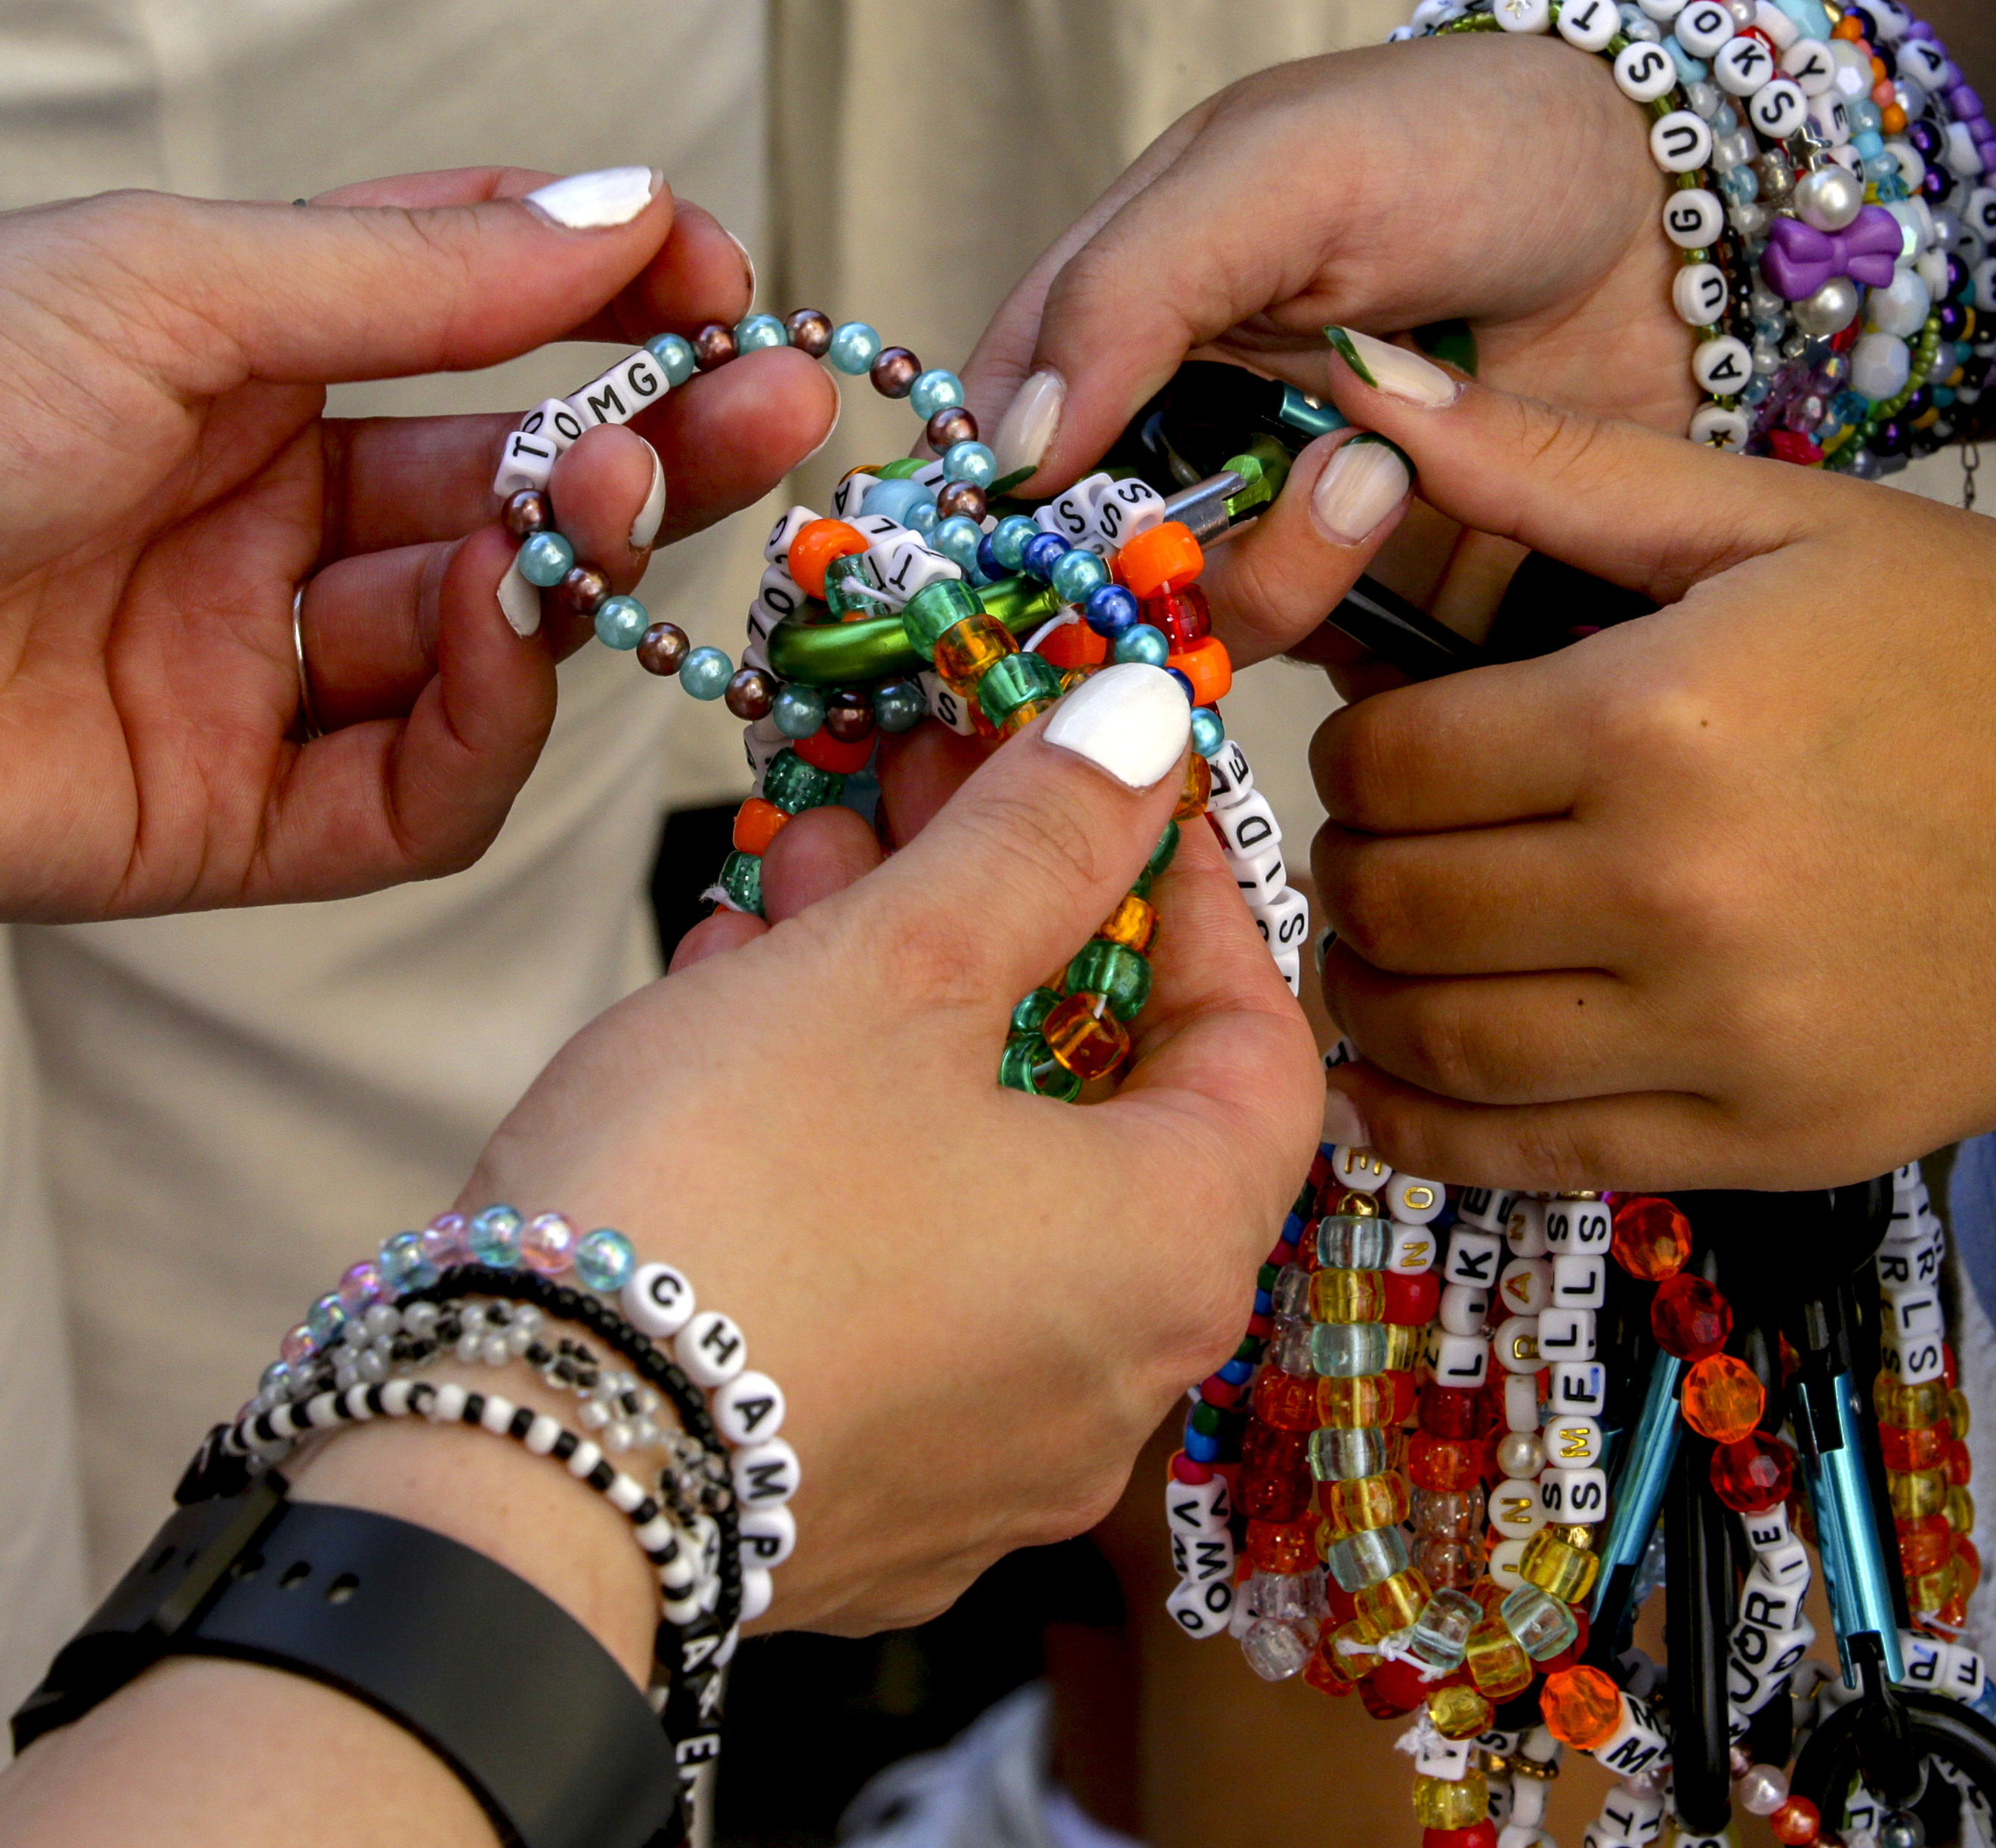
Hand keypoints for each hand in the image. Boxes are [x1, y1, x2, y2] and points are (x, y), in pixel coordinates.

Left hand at [0, 167, 834, 921]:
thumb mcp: (172, 289)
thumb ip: (419, 272)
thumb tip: (626, 212)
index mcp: (235, 368)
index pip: (473, 328)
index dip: (605, 303)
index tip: (714, 282)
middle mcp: (260, 520)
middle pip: (515, 493)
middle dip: (651, 445)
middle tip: (773, 403)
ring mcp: (253, 673)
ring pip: (490, 640)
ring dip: (571, 569)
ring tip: (599, 500)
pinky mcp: (235, 823)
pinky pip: (417, 792)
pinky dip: (487, 722)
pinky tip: (501, 632)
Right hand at [473, 665, 1321, 1632]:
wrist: (506, 1469)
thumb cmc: (725, 1208)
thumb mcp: (897, 966)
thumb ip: (1040, 837)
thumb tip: (1146, 728)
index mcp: (1174, 1258)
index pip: (1263, 1051)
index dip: (1196, 905)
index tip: (1118, 802)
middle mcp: (1115, 1380)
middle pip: (1105, 1105)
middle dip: (1009, 927)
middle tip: (921, 802)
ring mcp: (988, 1454)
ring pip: (984, 1183)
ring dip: (906, 1015)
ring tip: (799, 881)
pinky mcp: (861, 1492)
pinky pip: (892, 1277)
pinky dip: (844, 1147)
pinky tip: (740, 1027)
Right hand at [953, 35, 1693, 671]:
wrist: (1672, 209)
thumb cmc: (1472, 143)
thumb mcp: (1281, 170)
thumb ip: (1133, 291)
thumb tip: (1014, 449)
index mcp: (1130, 320)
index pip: (1009, 444)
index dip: (1012, 511)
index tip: (1058, 544)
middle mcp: (1194, 436)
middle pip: (1106, 567)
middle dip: (1173, 559)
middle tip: (1313, 472)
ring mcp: (1294, 523)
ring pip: (1218, 628)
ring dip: (1292, 574)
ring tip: (1394, 475)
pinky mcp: (1396, 594)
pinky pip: (1341, 668)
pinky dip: (1374, 634)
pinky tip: (1444, 546)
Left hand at [1302, 364, 1995, 1189]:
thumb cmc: (1982, 648)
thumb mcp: (1780, 518)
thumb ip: (1554, 465)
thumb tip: (1363, 381)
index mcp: (1657, 717)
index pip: (1394, 760)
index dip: (1353, 748)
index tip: (1383, 743)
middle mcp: (1673, 889)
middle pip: (1398, 901)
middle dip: (1351, 866)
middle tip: (1378, 845)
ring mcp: (1720, 1034)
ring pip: (1439, 1042)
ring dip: (1368, 997)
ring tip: (1381, 954)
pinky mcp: (1765, 1141)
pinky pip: (1538, 1157)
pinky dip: (1430, 1131)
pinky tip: (1391, 1092)